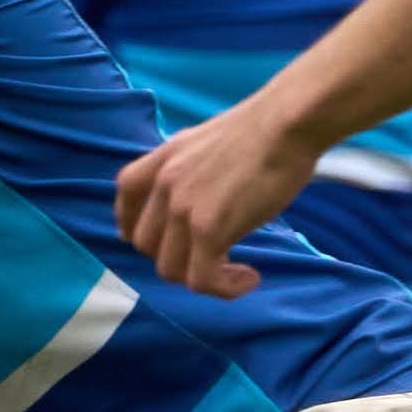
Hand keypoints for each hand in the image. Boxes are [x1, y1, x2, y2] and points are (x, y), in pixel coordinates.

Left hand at [112, 91, 316, 299]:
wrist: (286, 124)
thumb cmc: (263, 131)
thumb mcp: (206, 143)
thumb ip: (188, 169)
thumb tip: (196, 195)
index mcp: (160, 160)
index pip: (125, 200)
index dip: (136, 226)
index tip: (164, 240)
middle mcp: (162, 185)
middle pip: (146, 245)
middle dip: (176, 256)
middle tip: (212, 256)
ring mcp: (181, 209)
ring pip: (170, 269)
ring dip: (201, 277)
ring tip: (234, 271)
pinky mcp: (208, 229)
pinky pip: (201, 279)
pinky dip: (224, 288)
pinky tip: (249, 278)